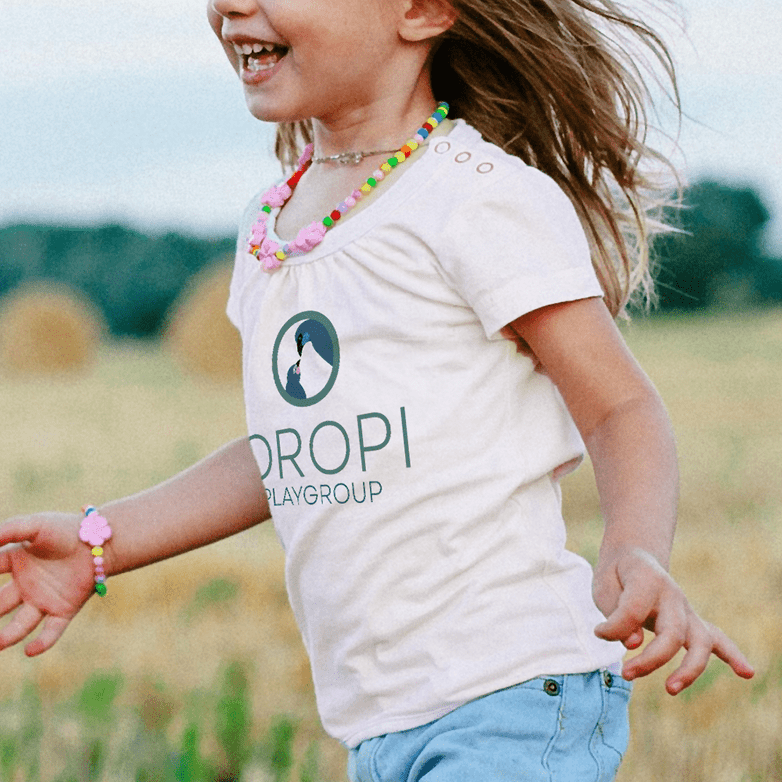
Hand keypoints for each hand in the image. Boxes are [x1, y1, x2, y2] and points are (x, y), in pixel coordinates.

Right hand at [0, 513, 95, 655]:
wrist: (101, 540)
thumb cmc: (66, 529)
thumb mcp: (35, 525)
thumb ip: (8, 530)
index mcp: (15, 563)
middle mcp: (26, 585)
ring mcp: (44, 599)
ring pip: (20, 624)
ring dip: (7, 637)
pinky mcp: (65, 609)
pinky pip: (51, 631)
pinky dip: (42, 642)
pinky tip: (30, 651)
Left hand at [592, 547, 754, 693]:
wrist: (632, 558)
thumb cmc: (616, 577)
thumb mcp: (604, 587)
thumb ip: (617, 614)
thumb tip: (635, 643)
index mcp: (647, 579)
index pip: (633, 610)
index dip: (613, 627)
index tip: (598, 632)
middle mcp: (672, 594)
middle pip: (672, 633)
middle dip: (650, 660)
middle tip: (626, 673)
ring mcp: (686, 609)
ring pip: (700, 640)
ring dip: (689, 669)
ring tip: (671, 689)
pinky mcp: (691, 622)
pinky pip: (717, 638)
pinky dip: (732, 655)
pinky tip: (746, 672)